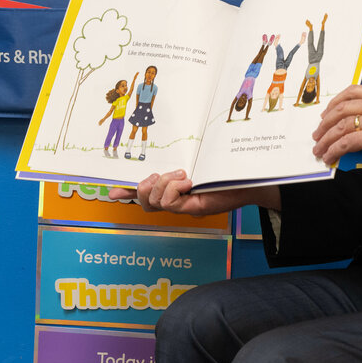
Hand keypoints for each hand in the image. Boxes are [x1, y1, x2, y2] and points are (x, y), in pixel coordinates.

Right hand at [109, 170, 278, 215]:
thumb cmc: (225, 169)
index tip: (111, 192)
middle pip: (145, 201)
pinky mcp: (192, 208)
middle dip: (147, 186)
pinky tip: (189, 182)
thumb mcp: (198, 162)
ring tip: (184, 176)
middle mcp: (177, 201)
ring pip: (155, 202)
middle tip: (164, 174)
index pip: (145, 194)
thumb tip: (167, 154)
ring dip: (165, 184)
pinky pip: (169, 203)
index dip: (126, 194)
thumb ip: (180, 161)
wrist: (250, 178)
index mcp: (175, 189)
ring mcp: (184, 206)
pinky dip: (175, 189)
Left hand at [312, 85, 361, 193]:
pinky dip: (334, 150)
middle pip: (344, 107)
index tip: (326, 114)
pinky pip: (347, 141)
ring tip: (319, 148)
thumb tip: (353, 128)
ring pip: (342, 125)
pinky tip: (330, 156)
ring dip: (326, 138)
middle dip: (325, 122)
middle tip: (318, 134)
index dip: (336, 102)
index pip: (355, 91)